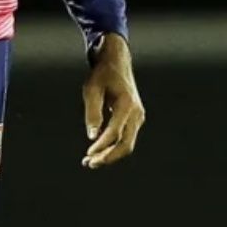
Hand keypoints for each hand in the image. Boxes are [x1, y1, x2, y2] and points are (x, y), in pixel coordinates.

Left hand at [81, 33, 145, 168]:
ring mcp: (138, 117)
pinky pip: (126, 137)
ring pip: (127, 143)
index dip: (102, 146)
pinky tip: (99, 151)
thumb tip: (92, 136)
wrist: (117, 63)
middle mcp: (136, 114)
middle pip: (126, 144)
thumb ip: (92, 113)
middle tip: (89, 163)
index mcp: (127, 105)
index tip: (88, 154)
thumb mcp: (91, 90)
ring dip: (110, 154)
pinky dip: (114, 146)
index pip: (115, 132)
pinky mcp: (135, 119)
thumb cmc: (101, 75)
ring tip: (90, 161)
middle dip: (108, 156)